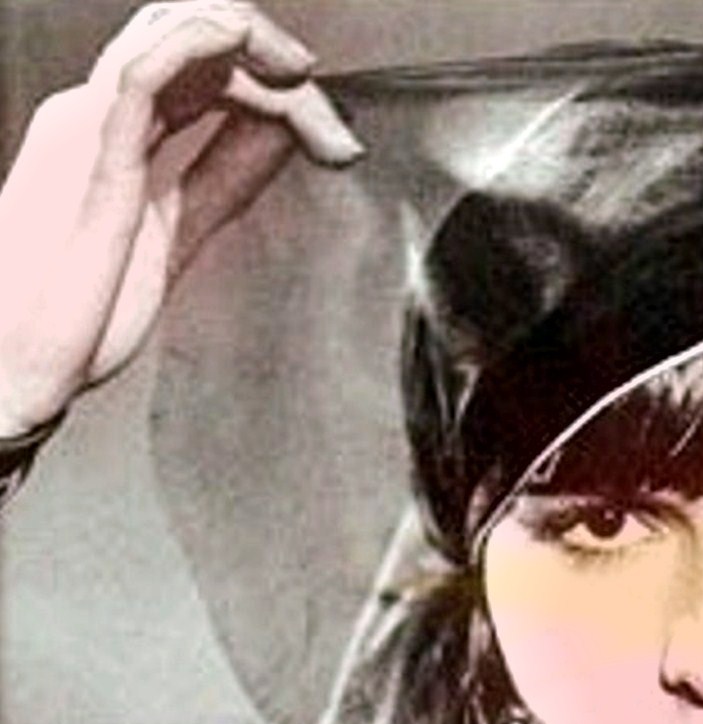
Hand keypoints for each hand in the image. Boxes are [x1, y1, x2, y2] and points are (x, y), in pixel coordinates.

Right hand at [0, 1, 360, 438]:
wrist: (16, 361)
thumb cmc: (75, 311)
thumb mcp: (176, 233)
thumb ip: (222, 181)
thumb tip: (281, 141)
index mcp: (119, 134)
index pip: (200, 69)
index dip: (270, 84)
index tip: (327, 128)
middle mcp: (102, 116)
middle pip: (194, 41)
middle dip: (272, 61)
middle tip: (327, 114)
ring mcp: (93, 127)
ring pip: (175, 39)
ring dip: (252, 48)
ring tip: (302, 84)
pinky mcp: (93, 155)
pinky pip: (143, 73)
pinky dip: (199, 47)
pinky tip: (241, 47)